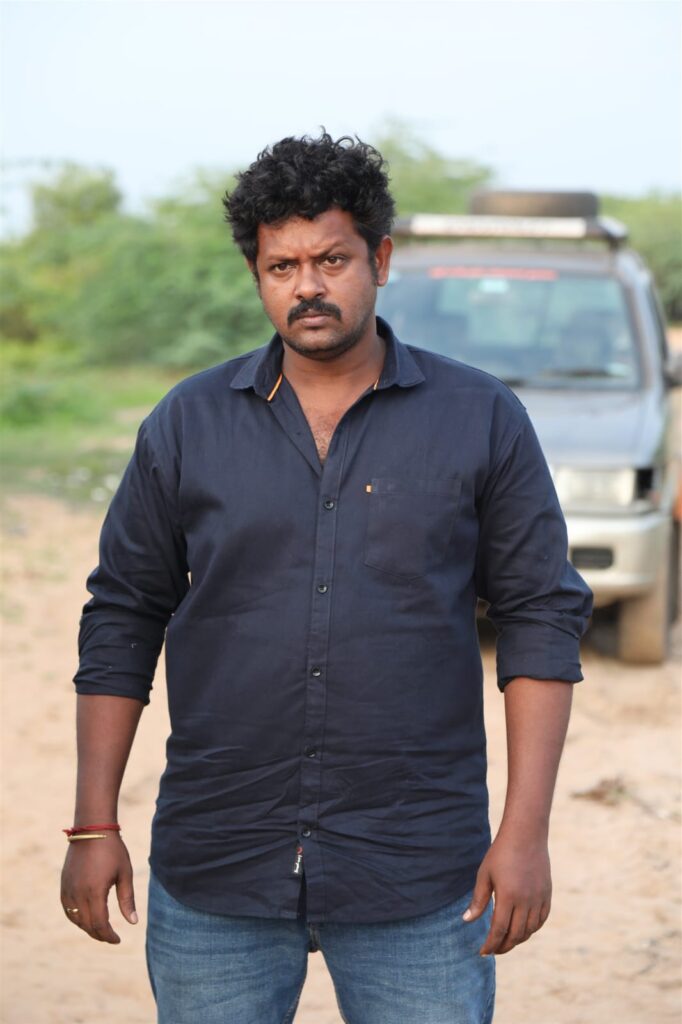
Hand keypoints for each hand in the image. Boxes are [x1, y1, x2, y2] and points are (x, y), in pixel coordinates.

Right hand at [60, 835, 137, 942]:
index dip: (109, 936)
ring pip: (75, 919)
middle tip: (111, 937)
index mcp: (95, 892)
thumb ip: (127, 900)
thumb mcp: (124, 873)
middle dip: (99, 934)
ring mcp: (68, 889)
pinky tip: (85, 919)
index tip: (118, 940)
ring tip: (100, 930)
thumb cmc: (113, 850)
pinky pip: (67, 909)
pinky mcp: (64, 884)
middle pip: (87, 925)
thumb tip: (133, 922)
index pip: (100, 924)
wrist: (92, 829)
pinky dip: (75, 918)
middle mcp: (78, 893)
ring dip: (87, 928)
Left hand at [463, 832, 551, 954]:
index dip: (491, 944)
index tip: (483, 952)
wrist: (526, 835)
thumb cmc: (500, 853)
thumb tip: (466, 921)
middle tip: (493, 950)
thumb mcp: (484, 875)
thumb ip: (478, 900)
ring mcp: (538, 899)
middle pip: (515, 935)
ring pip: (529, 930)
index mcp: (507, 896)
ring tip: (506, 941)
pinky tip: (522, 930)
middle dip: (503, 946)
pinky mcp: (547, 895)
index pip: (499, 930)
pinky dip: (531, 929)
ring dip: (517, 939)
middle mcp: (525, 901)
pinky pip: (541, 920)